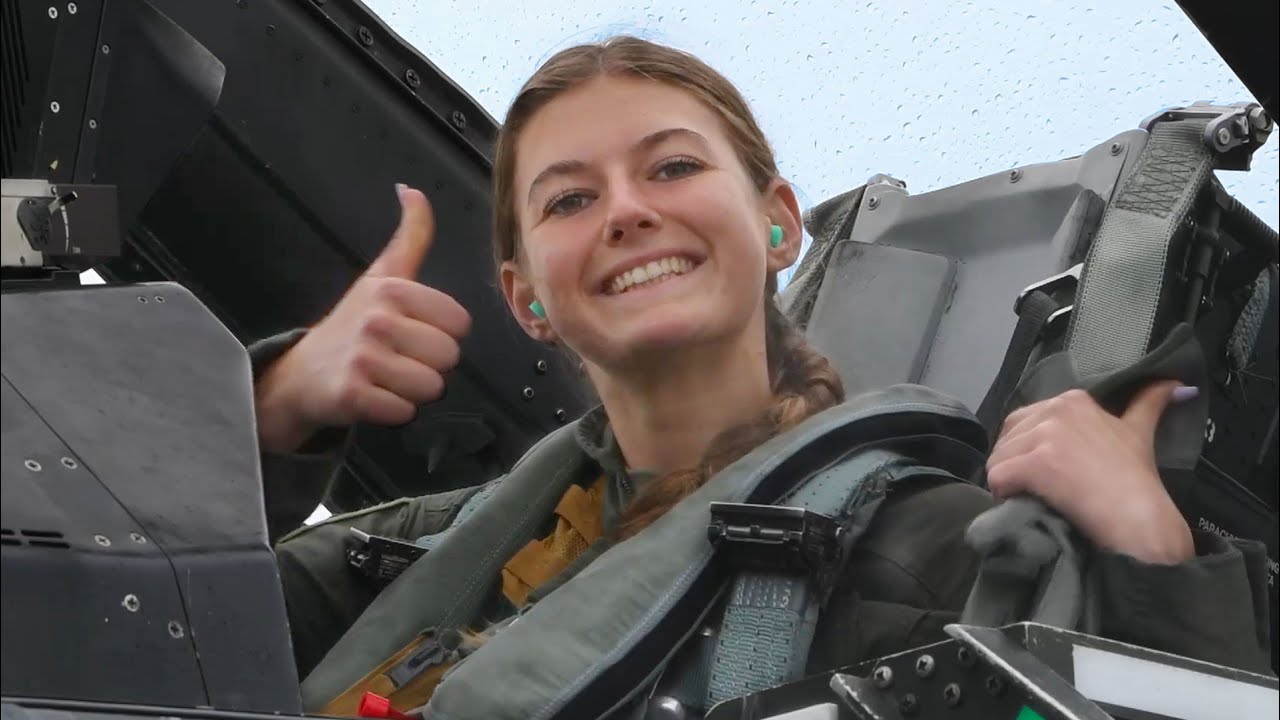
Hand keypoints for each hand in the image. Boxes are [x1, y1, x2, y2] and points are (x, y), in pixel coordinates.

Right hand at [255, 184, 471, 451]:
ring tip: (386, 377)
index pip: (460, 324)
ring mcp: (363, 358)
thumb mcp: (383, 274)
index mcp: (392, 289)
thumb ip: (411, 235)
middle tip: (398, 358)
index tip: (413, 331)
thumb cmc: (353, 322)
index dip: (443, 333)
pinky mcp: (352, 395)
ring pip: (432, 387)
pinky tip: (372, 396)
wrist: (301, 373)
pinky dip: (393, 411)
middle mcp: (376, 319)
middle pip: (449, 357)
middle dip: (429, 364)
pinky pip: (405, 412)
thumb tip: (412, 189)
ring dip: (413, 390)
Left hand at [985, 381, 1194, 564]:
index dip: (1030, 448)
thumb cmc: (1136, 480)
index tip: (1049, 470)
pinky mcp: (1034, 463)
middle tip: (1036, 487)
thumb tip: (1178, 384)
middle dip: (1015, 463)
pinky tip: (1021, 503)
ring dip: (1008, 481)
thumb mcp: (1140, 432)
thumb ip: (1150, 403)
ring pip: (999, 458)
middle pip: (1008, 437)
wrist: (1139, 518)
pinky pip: (996, 476)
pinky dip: (1002, 493)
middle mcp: (1056, 410)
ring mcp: (1045, 435)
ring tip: (1031, 497)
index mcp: (1074, 400)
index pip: (1026, 420)